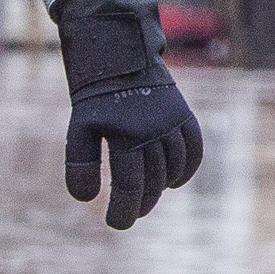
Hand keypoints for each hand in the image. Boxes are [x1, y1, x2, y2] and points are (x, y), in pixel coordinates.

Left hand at [54, 0, 202, 230]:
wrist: (117, 50)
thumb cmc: (94, 94)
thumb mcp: (79, 128)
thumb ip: (80, 164)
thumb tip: (89, 199)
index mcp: (126, 136)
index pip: (130, 188)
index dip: (123, 211)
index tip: (115, 223)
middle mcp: (155, 130)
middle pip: (153, 183)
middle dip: (140, 203)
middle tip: (128, 214)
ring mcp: (173, 122)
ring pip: (175, 168)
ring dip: (162, 187)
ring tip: (145, 195)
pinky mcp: (184, 113)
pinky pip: (195, 149)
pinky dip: (187, 168)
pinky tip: (173, 181)